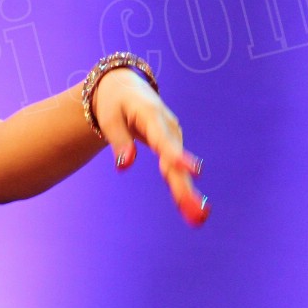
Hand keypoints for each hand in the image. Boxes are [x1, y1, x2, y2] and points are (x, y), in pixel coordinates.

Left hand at [92, 68, 208, 225]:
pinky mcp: (172, 146)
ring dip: (187, 194)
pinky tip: (192, 212)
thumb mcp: (110, 119)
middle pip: (176, 161)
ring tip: (198, 218)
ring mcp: (173, 138)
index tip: (193, 171)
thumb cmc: (115, 104)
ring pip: (179, 169)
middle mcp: (168, 128)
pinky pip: (176, 170)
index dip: (177, 155)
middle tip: (198, 212)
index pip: (164, 139)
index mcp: (152, 116)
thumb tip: (124, 165)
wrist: (125, 89)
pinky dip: (183, 190)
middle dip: (185, 187)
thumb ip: (119, 142)